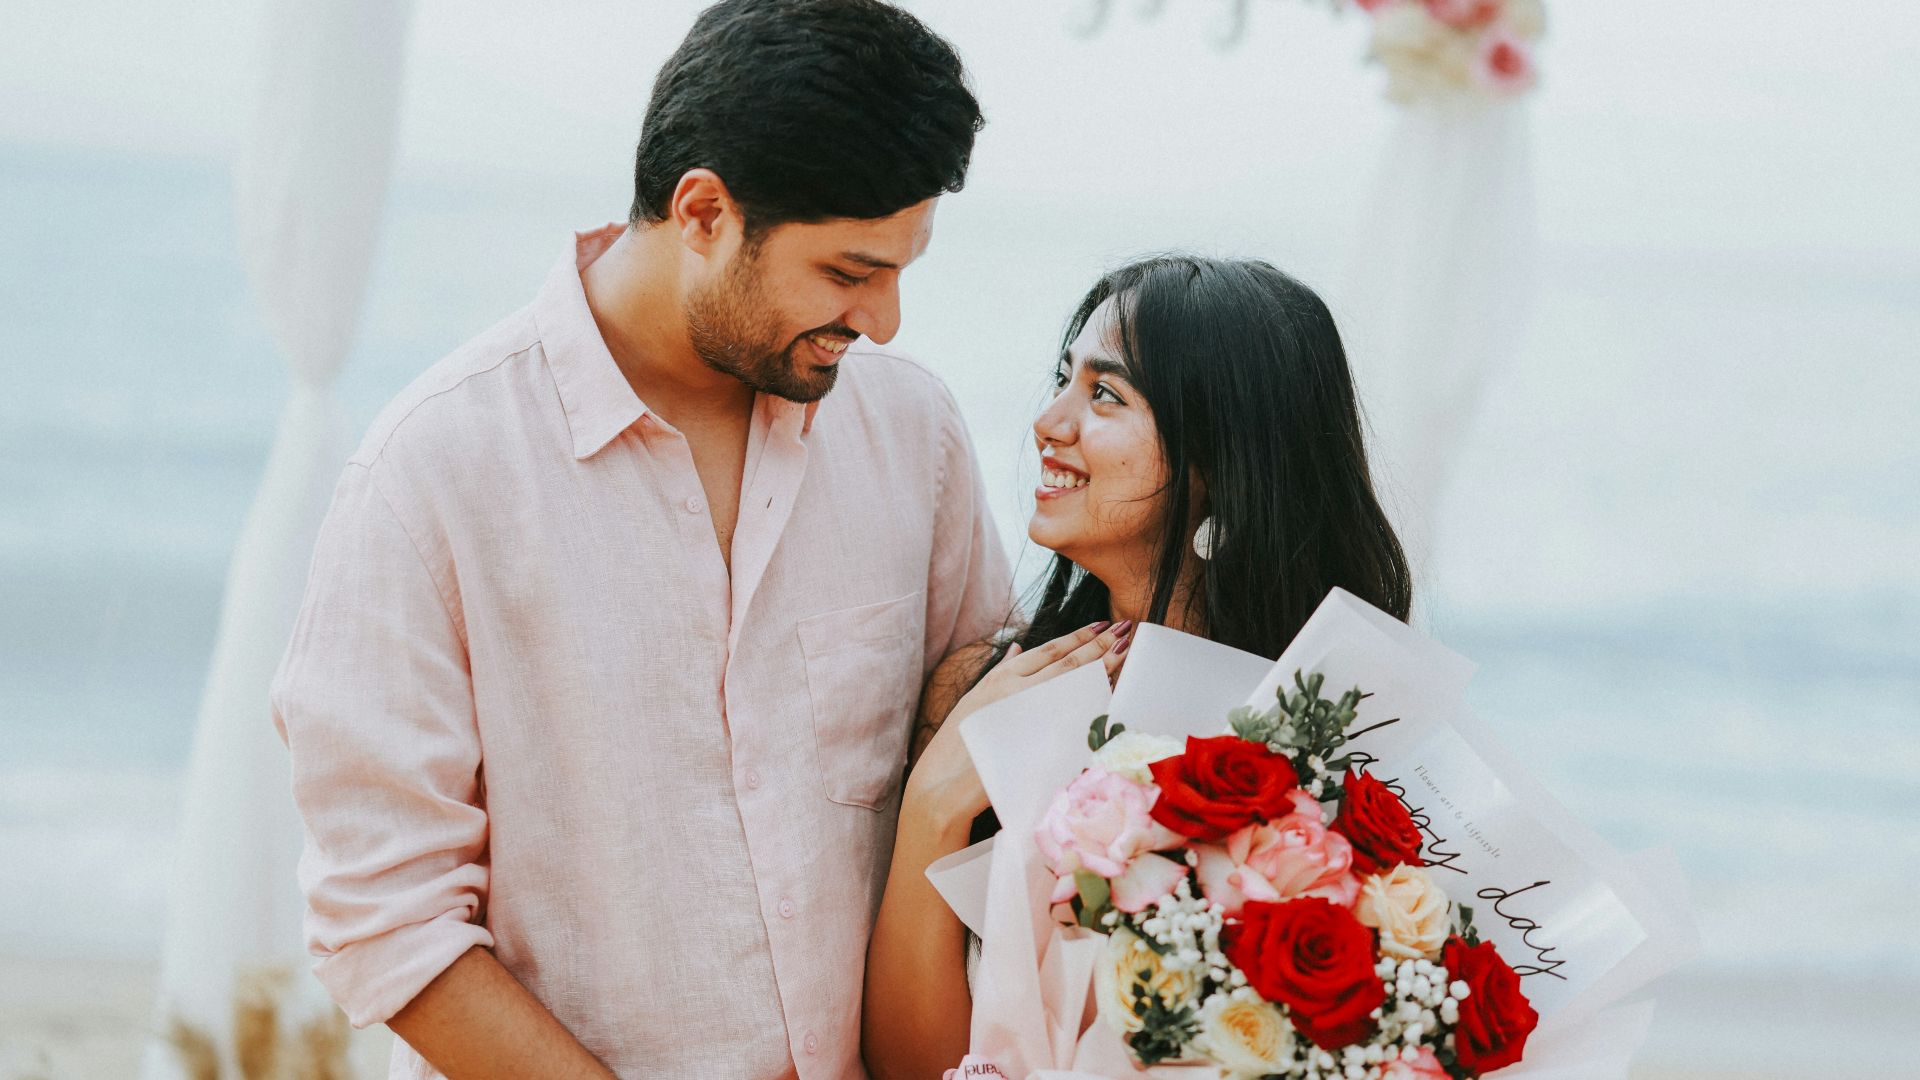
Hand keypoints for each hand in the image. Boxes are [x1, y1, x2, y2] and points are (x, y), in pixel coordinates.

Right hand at [904, 620, 1133, 832]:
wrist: (944, 785)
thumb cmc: (959, 744)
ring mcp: (1031, 716)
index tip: (1100, 625)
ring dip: (1104, 667)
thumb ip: (1002, 672)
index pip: (1049, 650)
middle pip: (1068, 663)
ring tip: (1125, 651)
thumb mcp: (976, 698)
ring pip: (1076, 685)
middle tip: (1124, 630)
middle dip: (1099, 645)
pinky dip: (1097, 702)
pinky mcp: (1041, 743)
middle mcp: (1018, 690)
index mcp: (1002, 678)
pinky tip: (1114, 693)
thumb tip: (1019, 647)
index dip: (1078, 636)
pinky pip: (1077, 718)